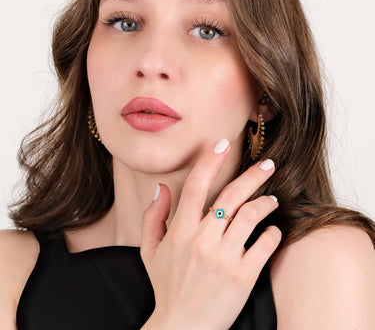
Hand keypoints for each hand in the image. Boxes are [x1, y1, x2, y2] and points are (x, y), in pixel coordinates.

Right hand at [140, 139, 281, 329]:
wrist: (181, 328)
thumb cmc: (166, 287)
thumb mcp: (150, 251)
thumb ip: (153, 217)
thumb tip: (161, 188)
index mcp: (180, 231)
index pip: (196, 185)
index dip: (209, 160)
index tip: (221, 144)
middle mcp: (203, 240)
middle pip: (231, 196)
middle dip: (252, 175)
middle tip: (267, 165)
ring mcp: (224, 257)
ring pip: (251, 217)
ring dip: (265, 203)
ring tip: (272, 200)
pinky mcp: (243, 276)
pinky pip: (265, 245)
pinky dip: (273, 234)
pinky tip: (272, 230)